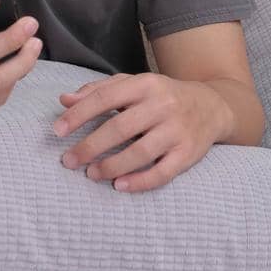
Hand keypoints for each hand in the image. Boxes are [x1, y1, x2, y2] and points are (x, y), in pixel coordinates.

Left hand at [52, 72, 229, 193]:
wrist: (212, 105)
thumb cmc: (162, 96)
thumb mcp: (134, 85)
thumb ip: (99, 91)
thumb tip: (64, 100)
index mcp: (145, 84)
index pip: (106, 98)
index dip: (79, 115)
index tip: (57, 131)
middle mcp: (163, 105)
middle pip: (120, 128)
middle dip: (90, 146)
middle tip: (69, 160)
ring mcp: (177, 130)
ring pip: (140, 152)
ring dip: (111, 166)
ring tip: (91, 173)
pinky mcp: (188, 153)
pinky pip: (162, 172)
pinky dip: (139, 181)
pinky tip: (119, 185)